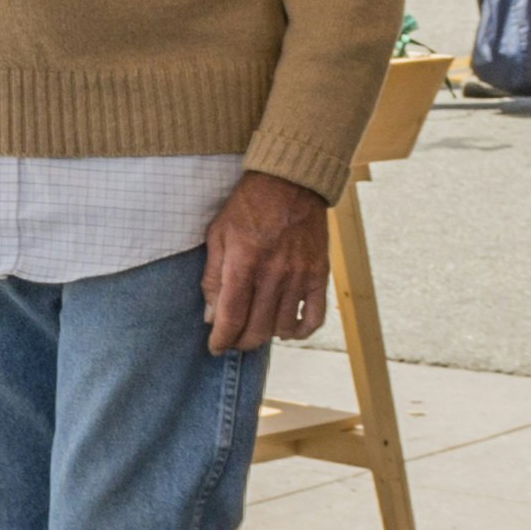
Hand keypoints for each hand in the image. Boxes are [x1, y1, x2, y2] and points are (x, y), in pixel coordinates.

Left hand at [199, 170, 335, 355]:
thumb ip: (212, 277)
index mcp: (243, 263)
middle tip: (233, 340)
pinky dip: (301, 331)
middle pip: (257, 329)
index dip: (221, 340)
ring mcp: (300, 275)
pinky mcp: (320, 274)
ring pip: (283, 327)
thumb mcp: (217, 234)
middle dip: (240, 342)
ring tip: (256, 330)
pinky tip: (287, 329)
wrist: (290, 182)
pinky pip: (315, 317)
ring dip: (267, 336)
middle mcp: (274, 273)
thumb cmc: (247, 207)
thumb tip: (210, 316)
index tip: (215, 347)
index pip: (232, 318)